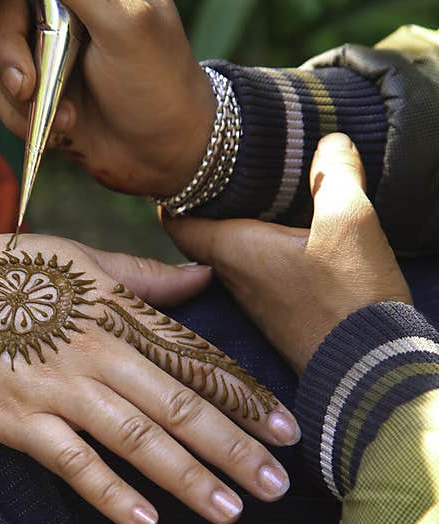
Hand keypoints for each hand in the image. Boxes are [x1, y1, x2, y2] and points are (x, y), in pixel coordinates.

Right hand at [0, 0, 214, 195]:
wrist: (166, 155)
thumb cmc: (158, 84)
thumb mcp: (124, 23)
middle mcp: (64, 13)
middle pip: (1, 15)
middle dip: (7, 53)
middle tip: (27, 87)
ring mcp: (48, 54)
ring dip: (22, 96)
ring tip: (67, 118)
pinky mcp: (38, 93)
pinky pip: (0, 96)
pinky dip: (21, 119)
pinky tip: (61, 130)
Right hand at [0, 231, 301, 523]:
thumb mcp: (75, 258)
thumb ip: (141, 275)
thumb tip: (201, 274)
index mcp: (115, 310)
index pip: (194, 359)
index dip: (245, 397)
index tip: (288, 431)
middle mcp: (96, 350)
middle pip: (179, 404)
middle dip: (234, 447)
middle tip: (278, 486)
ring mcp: (57, 387)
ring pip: (137, 437)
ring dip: (188, 476)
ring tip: (230, 510)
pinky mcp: (18, 419)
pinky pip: (74, 461)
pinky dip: (111, 491)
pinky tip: (147, 520)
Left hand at [164, 133, 412, 374]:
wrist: (366, 369)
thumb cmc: (349, 297)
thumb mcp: (350, 223)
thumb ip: (335, 175)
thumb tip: (329, 140)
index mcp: (232, 250)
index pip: (176, 220)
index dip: (172, 192)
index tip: (179, 168)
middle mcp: (231, 277)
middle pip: (201, 234)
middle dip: (207, 204)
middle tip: (220, 172)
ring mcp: (252, 300)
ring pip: (229, 255)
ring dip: (237, 227)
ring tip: (256, 195)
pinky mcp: (277, 315)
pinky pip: (256, 273)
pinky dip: (262, 250)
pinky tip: (288, 238)